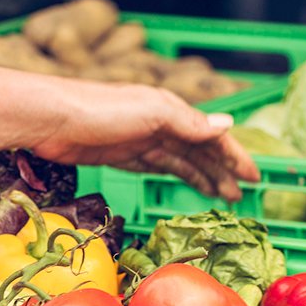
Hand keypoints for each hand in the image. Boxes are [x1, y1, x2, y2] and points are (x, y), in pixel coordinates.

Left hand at [29, 80, 259, 201]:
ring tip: (222, 197)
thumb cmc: (100, 109)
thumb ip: (189, 123)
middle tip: (241, 195)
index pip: (212, 135)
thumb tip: (227, 126)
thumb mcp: (152, 113)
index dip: (234, 155)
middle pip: (198, 150)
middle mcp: (159, 122)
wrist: (51, 118)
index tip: (254, 177)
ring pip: (180, 160)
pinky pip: (157, 166)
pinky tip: (187, 184)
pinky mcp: (121, 155)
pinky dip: (176, 175)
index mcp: (171, 109)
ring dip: (203, 176)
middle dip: (222, 170)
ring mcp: (140, 139)